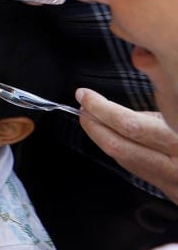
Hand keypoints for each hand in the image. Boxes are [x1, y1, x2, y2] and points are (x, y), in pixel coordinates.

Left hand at [78, 88, 177, 203]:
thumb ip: (168, 90)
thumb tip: (142, 58)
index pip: (131, 125)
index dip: (103, 108)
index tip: (86, 95)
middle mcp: (177, 163)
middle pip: (121, 146)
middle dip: (94, 125)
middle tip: (82, 107)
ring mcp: (174, 181)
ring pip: (125, 160)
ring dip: (101, 137)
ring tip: (91, 117)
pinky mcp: (172, 191)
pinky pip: (136, 169)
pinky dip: (119, 151)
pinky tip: (111, 137)